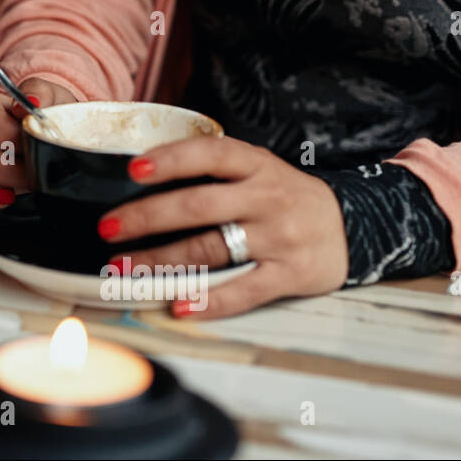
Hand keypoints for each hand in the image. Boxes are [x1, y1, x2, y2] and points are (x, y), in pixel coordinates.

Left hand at [99, 135, 347, 318]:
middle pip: (199, 206)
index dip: (171, 160)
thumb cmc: (283, 196)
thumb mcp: (257, 169)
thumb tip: (142, 172)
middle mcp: (267, 197)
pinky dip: (210, 301)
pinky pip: (244, 290)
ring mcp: (280, 237)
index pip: (210, 155)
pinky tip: (178, 305)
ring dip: (161, 260)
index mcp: (255, 164)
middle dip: (147, 217)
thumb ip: (212, 171)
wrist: (353, 226)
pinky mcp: (290, 274)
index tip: (134, 170)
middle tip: (107, 227)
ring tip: (124, 267)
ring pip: (211, 250)